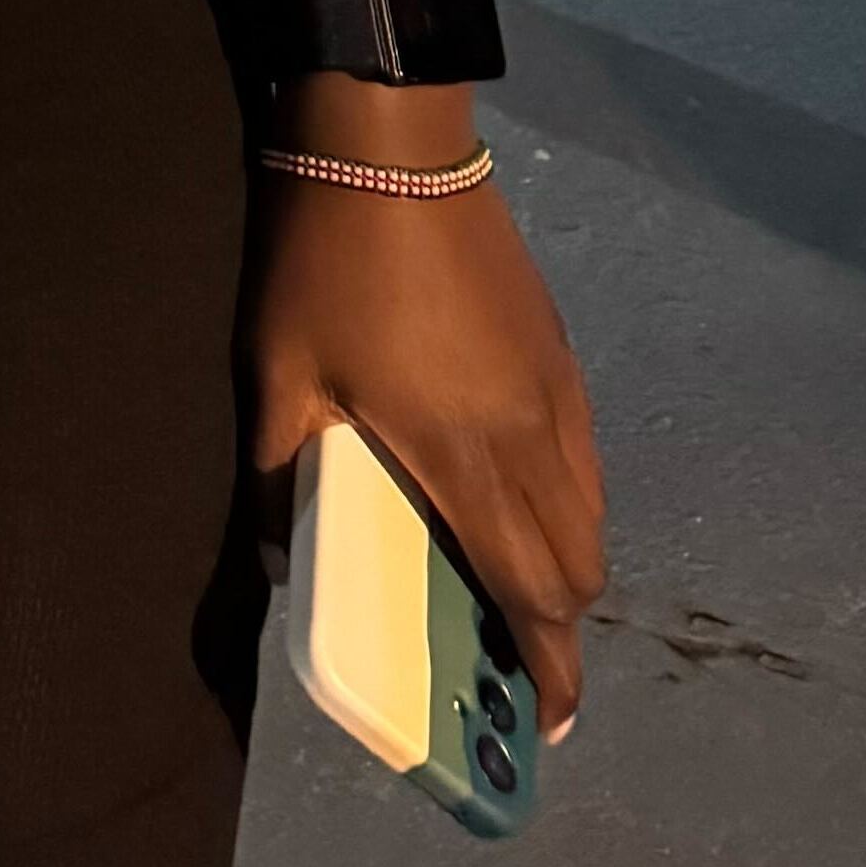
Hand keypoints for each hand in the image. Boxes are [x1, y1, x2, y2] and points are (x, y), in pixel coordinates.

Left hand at [249, 173, 604, 735]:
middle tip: (512, 649)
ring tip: (513, 577)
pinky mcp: (561, 353)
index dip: (548, 667)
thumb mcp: (277, 375)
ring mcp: (556, 392)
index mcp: (462, 456)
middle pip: (578, 568)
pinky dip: (568, 501)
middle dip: (557, 626)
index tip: (544, 721)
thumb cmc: (323, 264)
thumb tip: (275, 562)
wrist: (388, 145)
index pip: (530, 592)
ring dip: (565, 564)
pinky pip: (585, 460)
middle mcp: (530, 437)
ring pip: (592, 515)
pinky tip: (516, 490)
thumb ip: (272, 479)